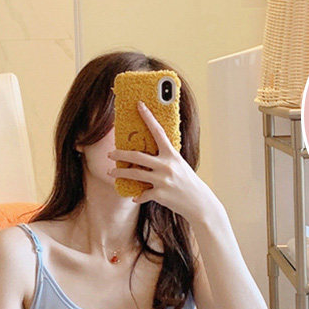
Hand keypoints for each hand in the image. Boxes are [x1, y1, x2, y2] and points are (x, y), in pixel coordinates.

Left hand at [107, 101, 218, 221]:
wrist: (198, 202)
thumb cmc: (188, 183)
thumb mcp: (179, 165)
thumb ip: (165, 159)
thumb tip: (149, 154)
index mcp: (172, 155)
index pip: (158, 131)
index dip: (148, 117)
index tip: (139, 105)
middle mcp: (166, 165)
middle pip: (138, 156)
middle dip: (120, 154)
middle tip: (110, 154)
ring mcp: (162, 180)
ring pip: (135, 174)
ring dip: (120, 174)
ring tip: (111, 172)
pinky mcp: (160, 194)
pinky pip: (142, 194)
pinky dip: (138, 196)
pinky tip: (135, 197)